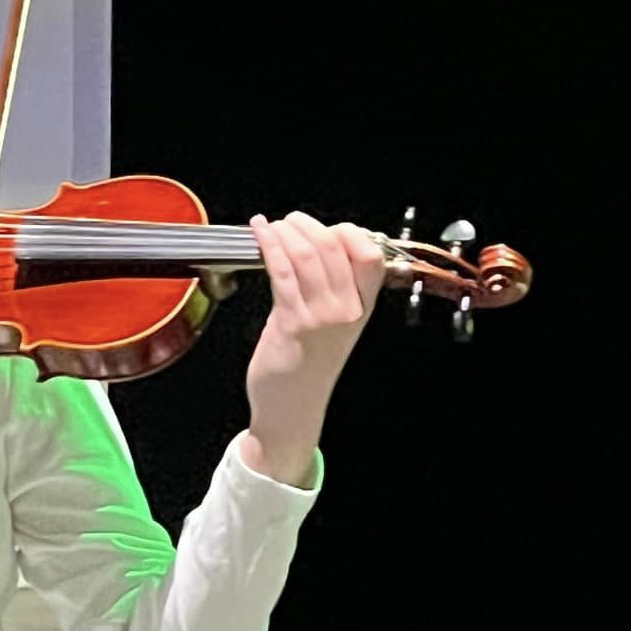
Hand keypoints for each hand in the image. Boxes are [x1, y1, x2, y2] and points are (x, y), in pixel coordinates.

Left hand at [243, 212, 386, 474]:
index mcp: (362, 308)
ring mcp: (320, 317)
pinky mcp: (291, 322)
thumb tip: (317, 249)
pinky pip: (282, 270)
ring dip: (285, 231)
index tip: (324, 228)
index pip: (370, 255)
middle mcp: (346, 310)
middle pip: (334, 246)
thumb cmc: (307, 367)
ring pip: (307, 254)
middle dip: (307, 224)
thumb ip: (332, 290)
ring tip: (272, 226)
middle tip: (289, 221)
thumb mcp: (334, 326)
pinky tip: (260, 232)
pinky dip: (268, 244)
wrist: (293, 410)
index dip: (347, 232)